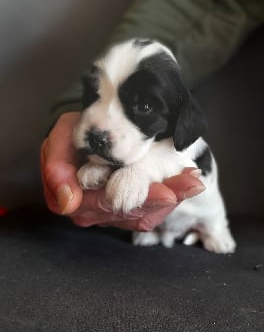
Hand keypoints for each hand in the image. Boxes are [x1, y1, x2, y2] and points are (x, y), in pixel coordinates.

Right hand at [41, 112, 204, 231]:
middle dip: (165, 199)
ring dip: (172, 197)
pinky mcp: (127, 206)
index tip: (166, 194)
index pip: (107, 205)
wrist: (79, 137)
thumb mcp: (58, 141)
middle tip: (191, 185)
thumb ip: (56, 167)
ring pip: (145, 212)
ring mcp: (113, 211)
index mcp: (75, 200)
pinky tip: (187, 182)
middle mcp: (95, 212)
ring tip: (193, 182)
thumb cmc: (70, 137)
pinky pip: (151, 208)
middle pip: (133, 211)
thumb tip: (68, 202)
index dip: (138, 201)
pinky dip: (170, 194)